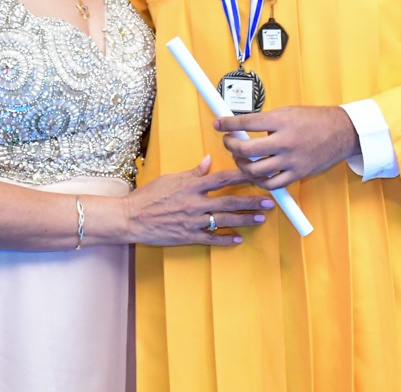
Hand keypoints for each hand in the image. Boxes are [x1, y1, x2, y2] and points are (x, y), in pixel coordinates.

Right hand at [125, 154, 273, 246]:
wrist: (131, 217)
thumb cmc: (149, 195)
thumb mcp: (170, 178)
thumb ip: (193, 172)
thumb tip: (208, 161)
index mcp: (191, 186)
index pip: (222, 179)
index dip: (242, 176)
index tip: (257, 174)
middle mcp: (195, 203)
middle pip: (229, 201)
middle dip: (251, 201)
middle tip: (269, 201)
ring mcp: (193, 221)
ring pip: (225, 221)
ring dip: (244, 220)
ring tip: (261, 218)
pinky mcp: (188, 236)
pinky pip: (211, 239)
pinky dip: (225, 240)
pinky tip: (238, 240)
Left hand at [214, 106, 359, 190]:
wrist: (341, 132)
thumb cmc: (313, 119)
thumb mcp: (287, 111)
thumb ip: (266, 120)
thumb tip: (242, 127)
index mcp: (281, 121)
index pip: (246, 122)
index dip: (227, 123)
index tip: (218, 123)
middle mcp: (285, 141)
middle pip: (246, 149)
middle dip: (230, 145)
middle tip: (228, 141)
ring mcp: (291, 160)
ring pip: (254, 169)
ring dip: (241, 164)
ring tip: (240, 157)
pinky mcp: (297, 174)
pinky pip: (271, 184)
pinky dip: (258, 180)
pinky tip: (255, 172)